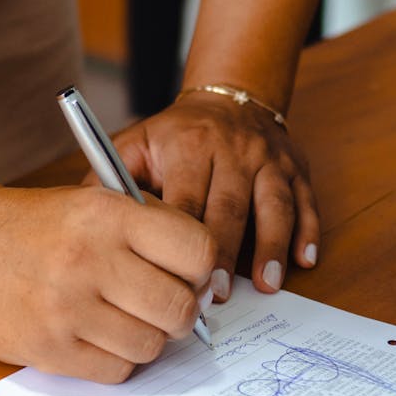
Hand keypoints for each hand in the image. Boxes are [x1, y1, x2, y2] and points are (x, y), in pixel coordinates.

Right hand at [0, 185, 216, 383]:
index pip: (196, 251)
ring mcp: (66, 309)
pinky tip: (97, 337)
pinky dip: (116, 360)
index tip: (186, 273)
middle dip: (179, 311)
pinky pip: (116, 372)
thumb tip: (205, 281)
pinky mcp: (48, 349)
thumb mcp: (95, 203)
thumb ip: (151, 229)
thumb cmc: (38, 226)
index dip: (200, 267)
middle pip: (180, 308)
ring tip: (122, 319)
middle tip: (160, 304)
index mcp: (107, 216)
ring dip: (146, 338)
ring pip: (151, 346)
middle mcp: (88, 260)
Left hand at [105, 91, 320, 303]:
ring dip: (271, 247)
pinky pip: (307, 201)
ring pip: (275, 205)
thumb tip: (86, 231)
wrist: (227, 99)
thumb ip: (110, 182)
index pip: (186, 198)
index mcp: (188, 144)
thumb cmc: (174, 136)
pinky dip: (309, 232)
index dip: (180, 242)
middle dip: (224, 254)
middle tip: (217, 296)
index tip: (174, 279)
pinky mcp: (296, 167)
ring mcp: (269, 158)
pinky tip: (304, 262)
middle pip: (230, 206)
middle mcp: (233, 149)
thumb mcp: (134, 144)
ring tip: (267, 286)